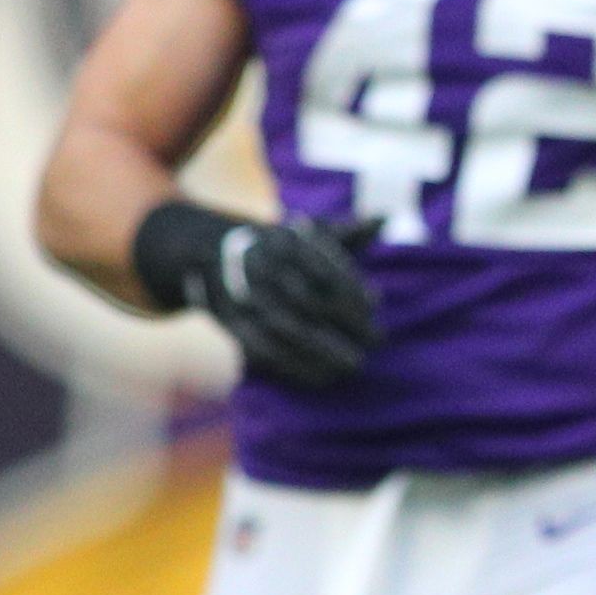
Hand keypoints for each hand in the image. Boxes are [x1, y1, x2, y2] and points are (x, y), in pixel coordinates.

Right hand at [133, 203, 380, 388]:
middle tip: (376, 339)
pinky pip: (264, 352)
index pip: (320, 266)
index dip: (349, 285)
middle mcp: (257, 267)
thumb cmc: (278, 247)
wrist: (210, 252)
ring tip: (355, 363)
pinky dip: (297, 367)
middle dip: (345, 322)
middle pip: (307, 299)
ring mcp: (240, 297)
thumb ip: (346, 231)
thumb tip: (384, 218)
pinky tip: (325, 376)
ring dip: (324, 351)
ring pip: (286, 329)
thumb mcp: (306, 232)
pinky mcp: (231, 326)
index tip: (375, 303)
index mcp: (278, 241)